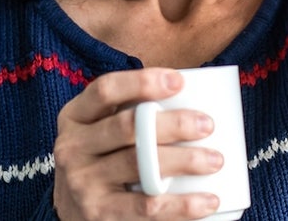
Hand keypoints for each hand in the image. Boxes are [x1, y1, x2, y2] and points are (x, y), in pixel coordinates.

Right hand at [52, 68, 223, 219]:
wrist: (72, 212)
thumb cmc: (101, 160)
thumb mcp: (99, 131)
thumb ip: (128, 112)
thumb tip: (190, 95)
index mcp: (75, 117)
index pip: (105, 90)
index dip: (141, 82)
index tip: (179, 81)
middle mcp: (72, 148)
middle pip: (127, 127)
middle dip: (172, 124)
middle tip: (207, 124)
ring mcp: (83, 183)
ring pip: (140, 166)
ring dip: (184, 161)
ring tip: (215, 160)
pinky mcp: (100, 214)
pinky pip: (148, 208)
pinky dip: (182, 205)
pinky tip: (208, 200)